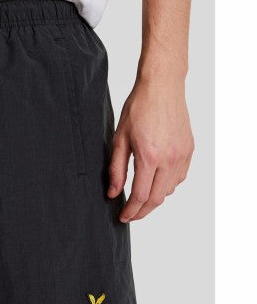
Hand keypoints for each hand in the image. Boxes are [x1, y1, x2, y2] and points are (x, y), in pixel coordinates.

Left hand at [107, 75, 193, 221]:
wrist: (162, 87)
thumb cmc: (139, 108)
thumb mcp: (120, 139)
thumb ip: (116, 169)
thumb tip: (114, 193)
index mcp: (150, 157)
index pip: (141, 196)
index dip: (131, 211)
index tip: (123, 217)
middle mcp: (170, 160)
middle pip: (157, 199)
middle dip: (142, 211)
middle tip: (131, 214)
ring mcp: (182, 156)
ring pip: (169, 190)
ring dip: (154, 199)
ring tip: (140, 199)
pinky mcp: (189, 150)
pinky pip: (179, 178)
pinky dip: (167, 186)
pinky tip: (156, 182)